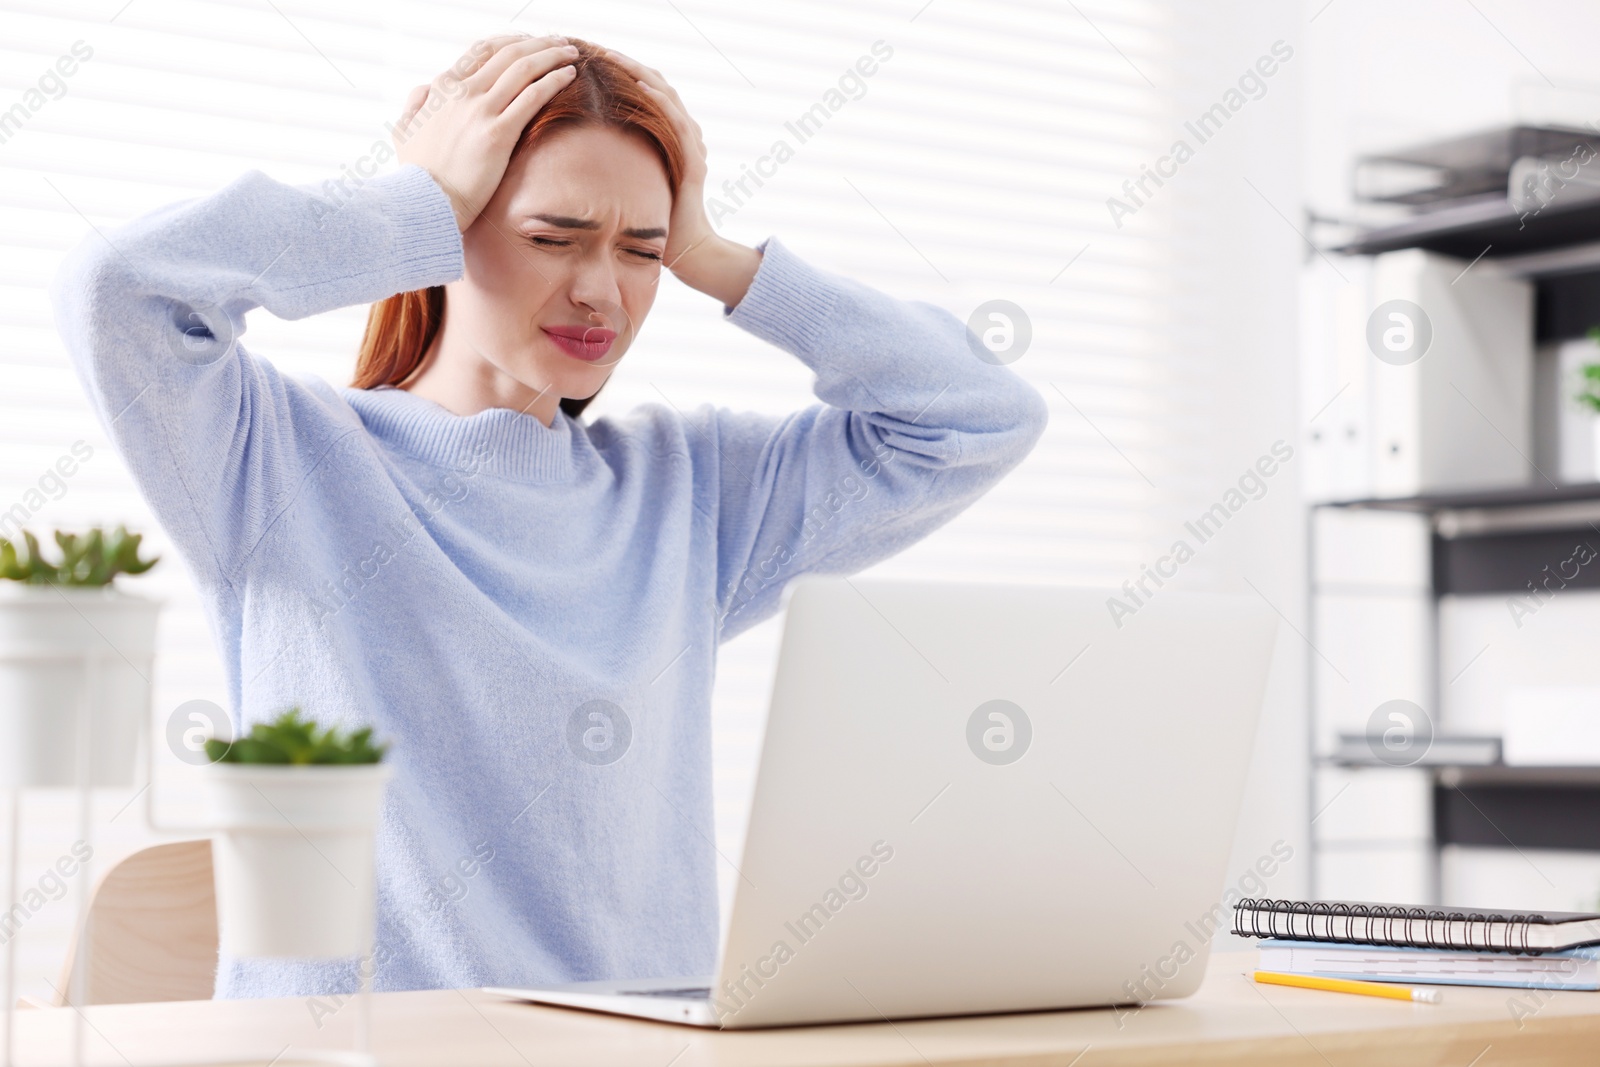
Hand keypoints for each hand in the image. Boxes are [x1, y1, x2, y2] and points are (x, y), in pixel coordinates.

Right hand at [394, 35, 578, 232]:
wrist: (424, 202)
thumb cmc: (416, 174)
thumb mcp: (404, 131)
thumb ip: (416, 104)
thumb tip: (425, 90)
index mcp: (442, 88)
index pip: (482, 51)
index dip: (510, 42)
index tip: (530, 44)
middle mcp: (462, 92)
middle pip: (508, 53)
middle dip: (539, 43)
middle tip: (559, 42)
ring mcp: (480, 110)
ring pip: (524, 68)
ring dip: (552, 55)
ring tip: (571, 52)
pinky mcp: (499, 133)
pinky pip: (533, 96)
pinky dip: (554, 80)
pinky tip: (569, 75)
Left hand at [602, 48, 761, 307]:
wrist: (686, 251)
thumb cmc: (655, 223)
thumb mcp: (631, 184)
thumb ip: (618, 163)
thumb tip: (581, 151)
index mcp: (667, 137)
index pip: (645, 93)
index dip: (621, 73)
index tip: (591, 59)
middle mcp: (682, 134)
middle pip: (655, 85)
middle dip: (627, 65)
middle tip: (598, 49)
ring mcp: (691, 146)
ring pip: (667, 96)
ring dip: (640, 73)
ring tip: (613, 56)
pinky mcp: (693, 160)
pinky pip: (678, 122)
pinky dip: (661, 100)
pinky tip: (641, 83)